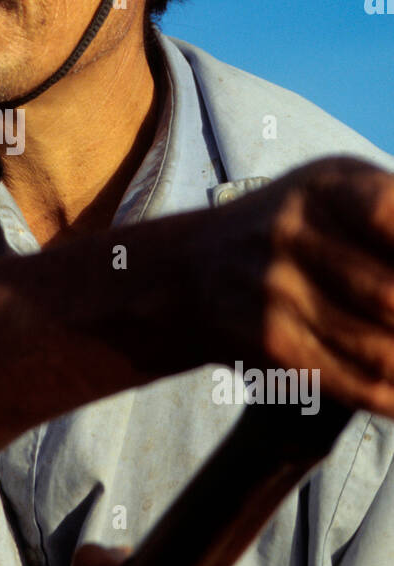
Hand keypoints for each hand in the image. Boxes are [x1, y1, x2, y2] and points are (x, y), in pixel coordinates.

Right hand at [189, 156, 393, 415]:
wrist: (192, 271)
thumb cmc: (297, 226)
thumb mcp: (338, 190)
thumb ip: (393, 210)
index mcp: (325, 185)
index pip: (389, 216)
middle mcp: (294, 232)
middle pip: (391, 296)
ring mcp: (276, 290)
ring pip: (381, 348)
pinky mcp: (270, 342)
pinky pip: (352, 381)